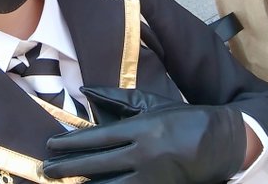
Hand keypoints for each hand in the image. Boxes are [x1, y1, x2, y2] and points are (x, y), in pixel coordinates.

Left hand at [43, 87, 246, 183]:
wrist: (220, 142)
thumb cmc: (182, 119)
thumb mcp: (151, 104)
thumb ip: (117, 99)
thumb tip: (86, 91)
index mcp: (140, 129)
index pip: (98, 138)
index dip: (72, 143)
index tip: (51, 145)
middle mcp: (143, 154)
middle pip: (98, 164)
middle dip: (69, 167)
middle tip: (47, 170)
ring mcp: (151, 176)